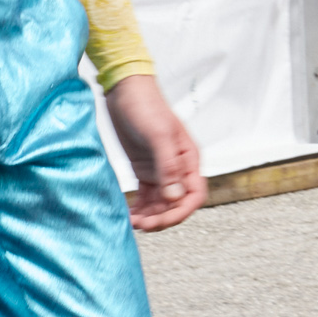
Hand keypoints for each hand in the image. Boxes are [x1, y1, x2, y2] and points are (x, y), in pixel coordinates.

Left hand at [105, 74, 205, 231]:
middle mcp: (177, 168)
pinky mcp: (144, 170)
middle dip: (161, 217)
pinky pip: (146, 197)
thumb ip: (168, 167)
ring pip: (160, 203)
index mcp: (189, 160)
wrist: (124, 91)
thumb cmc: (146, 107)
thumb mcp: (159, 136)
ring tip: (132, 222)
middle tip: (141, 225)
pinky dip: (139, 207)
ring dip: (149, 215)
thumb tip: (175, 197)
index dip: (180, 212)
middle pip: (176, 204)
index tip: (160, 220)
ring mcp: (160, 171)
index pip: (194, 196)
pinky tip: (129, 214)